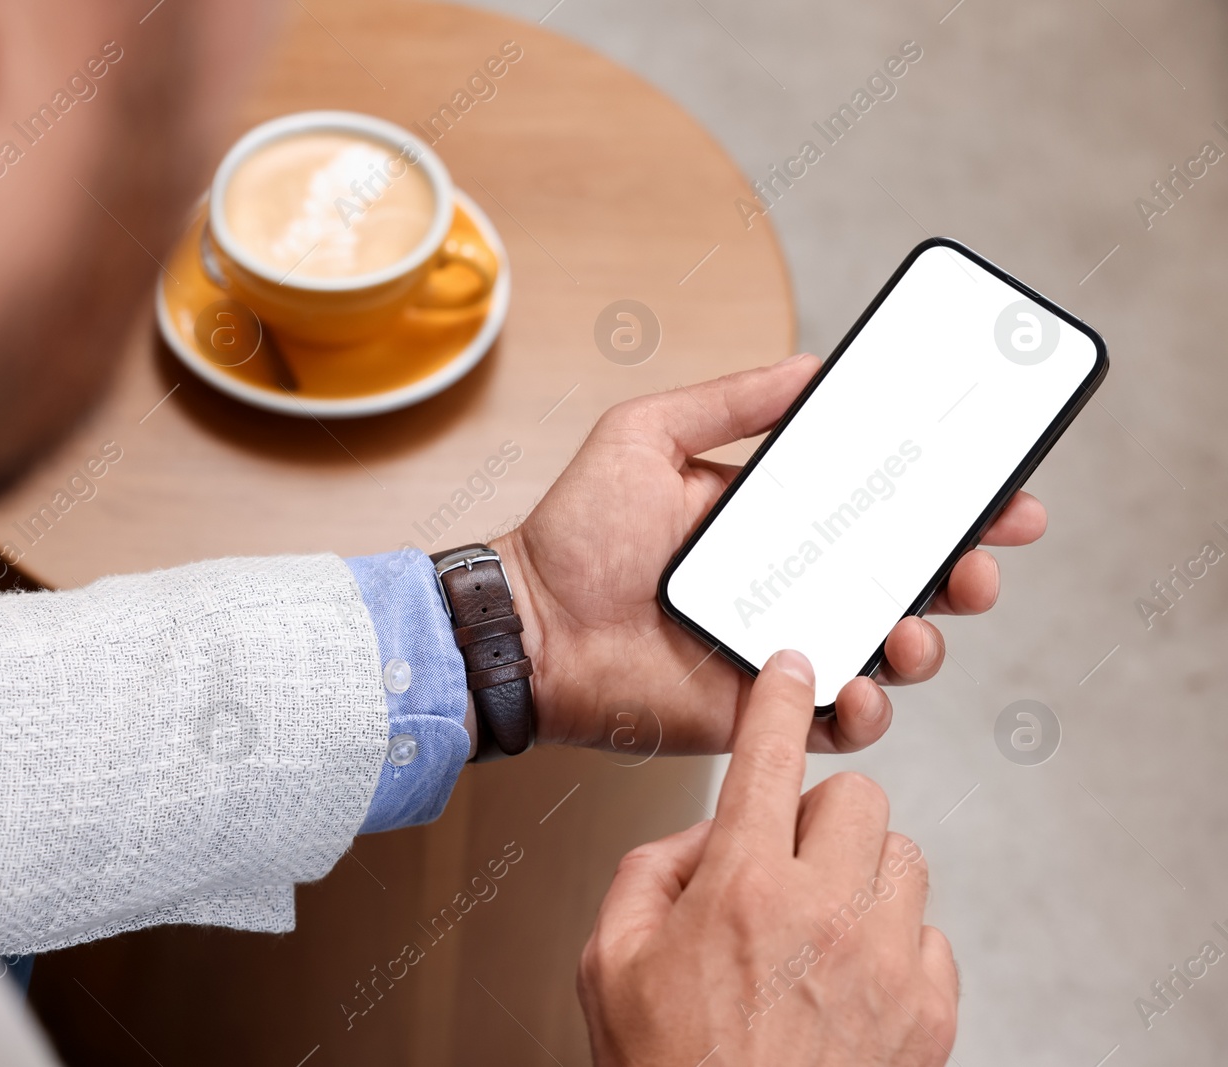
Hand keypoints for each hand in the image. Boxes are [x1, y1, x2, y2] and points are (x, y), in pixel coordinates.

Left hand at [492, 354, 1046, 753]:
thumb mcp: (646, 437)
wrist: (526, 626)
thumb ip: (729, 402)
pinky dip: (867, 708)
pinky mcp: (762, 710)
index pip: (883, 509)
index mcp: (777, 523)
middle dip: (964, 573)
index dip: (952, 504)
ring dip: (926, 641)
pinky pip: (838, 719)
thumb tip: (812, 365)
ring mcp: (782, 650)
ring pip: (891, 653)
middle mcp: (792, 585)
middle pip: (908, 582)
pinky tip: (861, 681)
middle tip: (979, 561)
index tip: (1004, 493)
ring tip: (914, 625)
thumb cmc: (575, 533)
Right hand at [577, 651, 958, 1065]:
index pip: (768, 757)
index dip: (779, 697)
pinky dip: (894, 943)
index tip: (795, 664)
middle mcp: (825, 916)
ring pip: (902, 859)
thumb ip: (650, 871)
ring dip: (860, 876)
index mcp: (741, 890)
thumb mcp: (609, 961)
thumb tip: (705, 836)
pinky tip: (848, 980)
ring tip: (818, 927)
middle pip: (859, 796)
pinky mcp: (930, 1014)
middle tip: (785, 860)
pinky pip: (932, 934)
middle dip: (820, 815)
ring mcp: (888, 965)